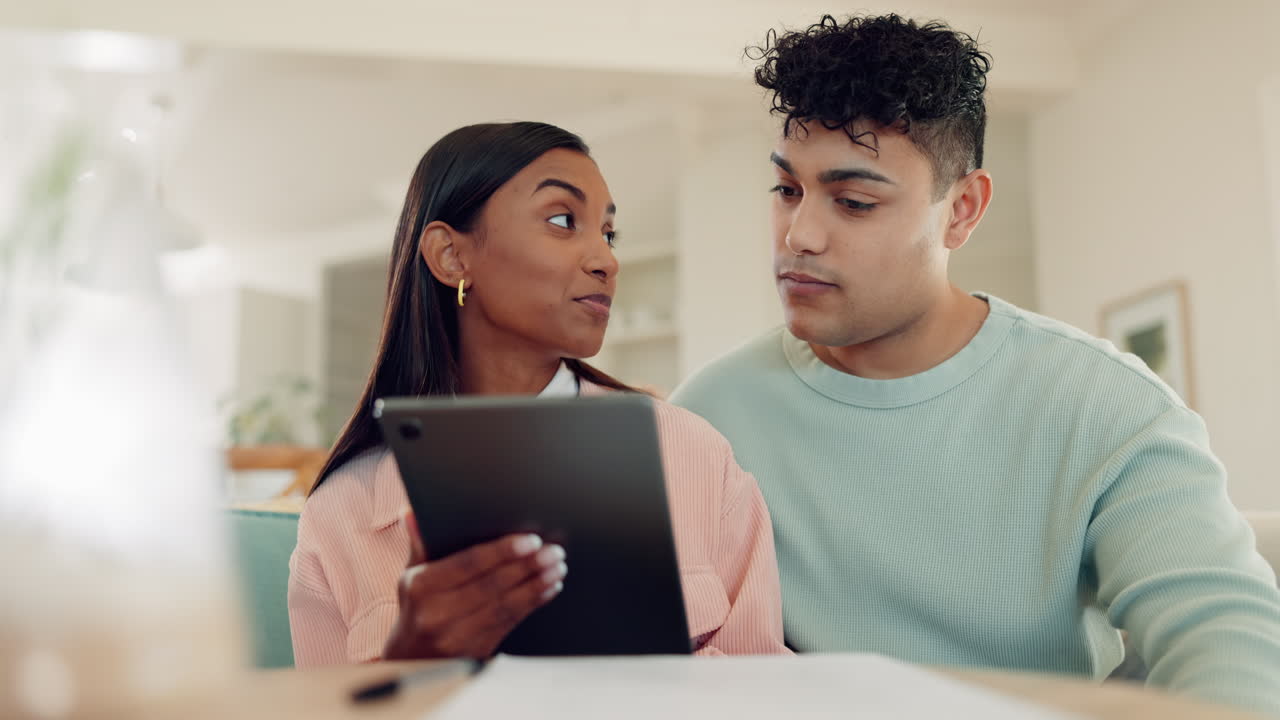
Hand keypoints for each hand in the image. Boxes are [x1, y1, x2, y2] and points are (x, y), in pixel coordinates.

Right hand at [383, 513, 566, 658]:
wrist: (411, 659)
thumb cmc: (416, 606)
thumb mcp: (411, 575)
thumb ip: (420, 544)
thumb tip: (412, 513)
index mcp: (421, 588)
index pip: (469, 564)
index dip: (502, 551)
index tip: (531, 540)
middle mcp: (437, 614)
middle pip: (492, 585)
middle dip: (528, 566)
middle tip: (554, 551)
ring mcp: (457, 637)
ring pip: (506, 605)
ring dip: (536, 584)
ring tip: (557, 568)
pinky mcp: (476, 652)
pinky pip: (510, 622)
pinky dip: (533, 603)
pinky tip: (548, 588)